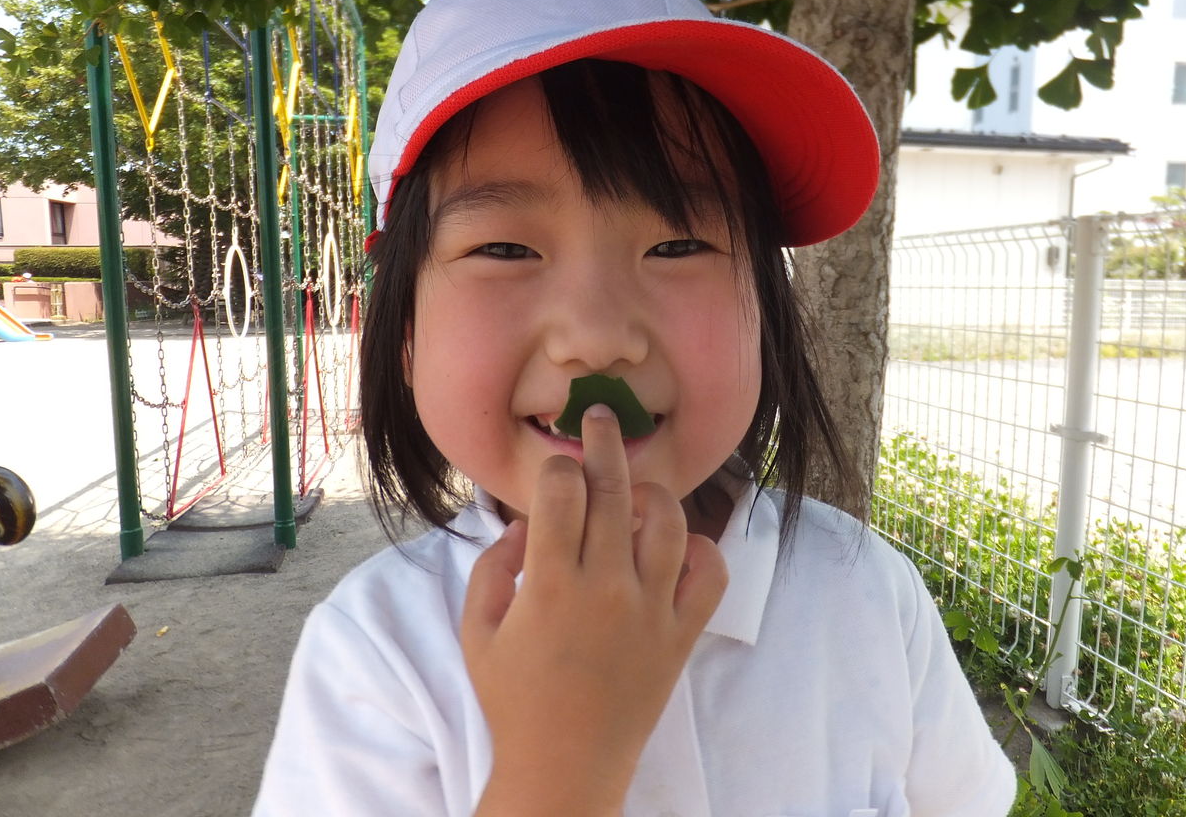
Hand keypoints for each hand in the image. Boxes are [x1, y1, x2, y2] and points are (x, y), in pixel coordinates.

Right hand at [461, 404, 728, 815]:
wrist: (565, 768)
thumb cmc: (513, 698)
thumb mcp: (476, 631)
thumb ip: (490, 566)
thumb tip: (523, 523)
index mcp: (548, 584)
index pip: (561, 490)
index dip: (556, 466)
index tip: (554, 468)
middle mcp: (605, 587)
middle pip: (615, 487)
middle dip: (604, 440)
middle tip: (600, 417)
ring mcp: (650, 610)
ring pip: (668, 519)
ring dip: (651, 492)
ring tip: (635, 489)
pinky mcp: (682, 634)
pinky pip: (709, 572)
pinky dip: (700, 548)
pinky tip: (674, 545)